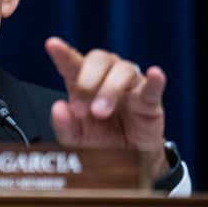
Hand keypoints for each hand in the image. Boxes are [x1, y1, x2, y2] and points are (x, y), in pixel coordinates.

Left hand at [45, 36, 168, 178]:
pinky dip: (154, 80)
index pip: (72, 62)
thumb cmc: (98, 141)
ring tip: (100, 112)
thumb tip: (58, 108)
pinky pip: (153, 87)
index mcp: (83, 82)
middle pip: (98, 59)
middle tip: (79, 109)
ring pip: (122, 70)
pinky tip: (155, 73)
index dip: (62, 53)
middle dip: (86, 82)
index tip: (52, 44)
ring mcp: (129, 85)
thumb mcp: (75, 138)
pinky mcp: (149, 101)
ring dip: (109, 89)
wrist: (124, 162)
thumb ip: (63, 125)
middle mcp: (106, 77)